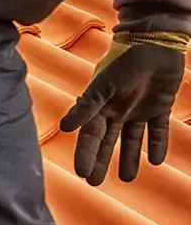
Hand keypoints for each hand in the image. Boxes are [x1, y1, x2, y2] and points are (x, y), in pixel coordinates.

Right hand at [59, 32, 187, 185]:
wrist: (155, 42)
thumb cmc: (125, 61)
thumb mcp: (103, 86)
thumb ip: (86, 107)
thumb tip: (64, 128)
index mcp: (101, 105)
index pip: (90, 135)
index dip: (85, 154)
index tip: (82, 174)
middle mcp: (117, 110)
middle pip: (107, 141)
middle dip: (101, 161)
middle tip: (94, 182)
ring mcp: (138, 109)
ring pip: (131, 139)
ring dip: (129, 158)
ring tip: (128, 178)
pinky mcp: (159, 106)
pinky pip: (157, 130)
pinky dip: (156, 144)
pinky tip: (156, 161)